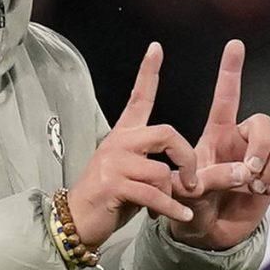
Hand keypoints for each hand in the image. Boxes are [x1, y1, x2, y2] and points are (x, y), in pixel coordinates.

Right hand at [64, 43, 201, 247]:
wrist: (78, 221)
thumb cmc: (109, 199)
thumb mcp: (133, 177)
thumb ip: (154, 167)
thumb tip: (181, 176)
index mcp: (123, 135)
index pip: (138, 98)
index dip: (148, 73)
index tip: (156, 48)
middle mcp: (118, 143)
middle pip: (167, 133)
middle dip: (186, 157)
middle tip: (192, 181)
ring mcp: (113, 162)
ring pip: (161, 172)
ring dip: (172, 195)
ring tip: (168, 208)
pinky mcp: (113, 184)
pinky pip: (153, 194)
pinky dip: (172, 208)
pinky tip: (183, 216)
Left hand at [168, 39, 269, 250]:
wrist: (208, 236)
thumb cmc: (191, 210)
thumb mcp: (188, 194)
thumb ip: (211, 179)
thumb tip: (244, 172)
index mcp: (216, 136)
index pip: (226, 98)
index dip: (230, 71)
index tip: (235, 44)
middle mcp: (242, 142)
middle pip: (264, 123)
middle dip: (262, 145)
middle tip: (251, 172)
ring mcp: (262, 160)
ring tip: (257, 189)